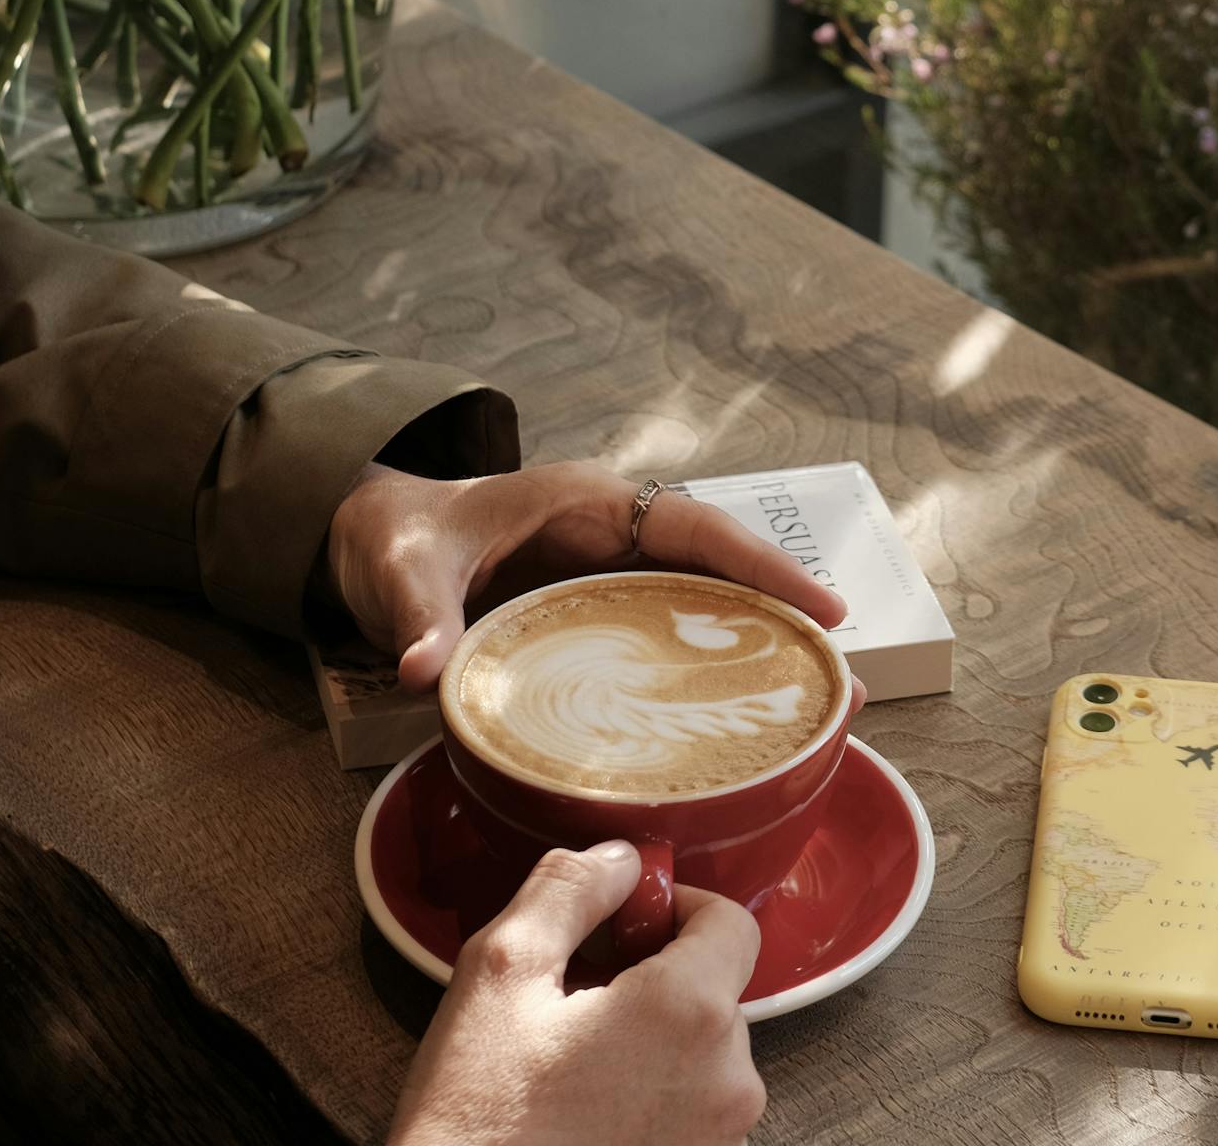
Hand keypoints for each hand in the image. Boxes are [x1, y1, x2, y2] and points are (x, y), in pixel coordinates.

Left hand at [325, 460, 847, 691]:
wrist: (375, 538)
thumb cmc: (399, 544)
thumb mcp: (405, 576)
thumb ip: (421, 619)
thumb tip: (425, 672)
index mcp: (587, 504)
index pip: (695, 528)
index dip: (762, 566)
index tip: (822, 608)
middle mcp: (613, 530)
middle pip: (718, 566)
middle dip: (781, 611)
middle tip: (841, 678)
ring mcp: (610, 568)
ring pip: (702, 597)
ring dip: (753, 639)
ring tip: (815, 702)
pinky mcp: (598, 605)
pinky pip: (668, 625)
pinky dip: (708, 660)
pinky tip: (736, 714)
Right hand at [386, 842, 765, 1145]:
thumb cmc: (479, 1121)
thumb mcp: (502, 972)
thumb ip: (569, 890)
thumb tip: (621, 861)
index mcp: (690, 1015)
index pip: (730, 921)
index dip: (675, 906)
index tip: (622, 923)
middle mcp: (728, 1084)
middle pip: (715, 989)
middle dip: (656, 978)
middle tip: (577, 999)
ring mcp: (717, 1142)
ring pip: (702, 1053)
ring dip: (653, 1042)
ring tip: (575, 1064)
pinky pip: (691, 1110)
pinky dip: (651, 1095)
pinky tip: (586, 1110)